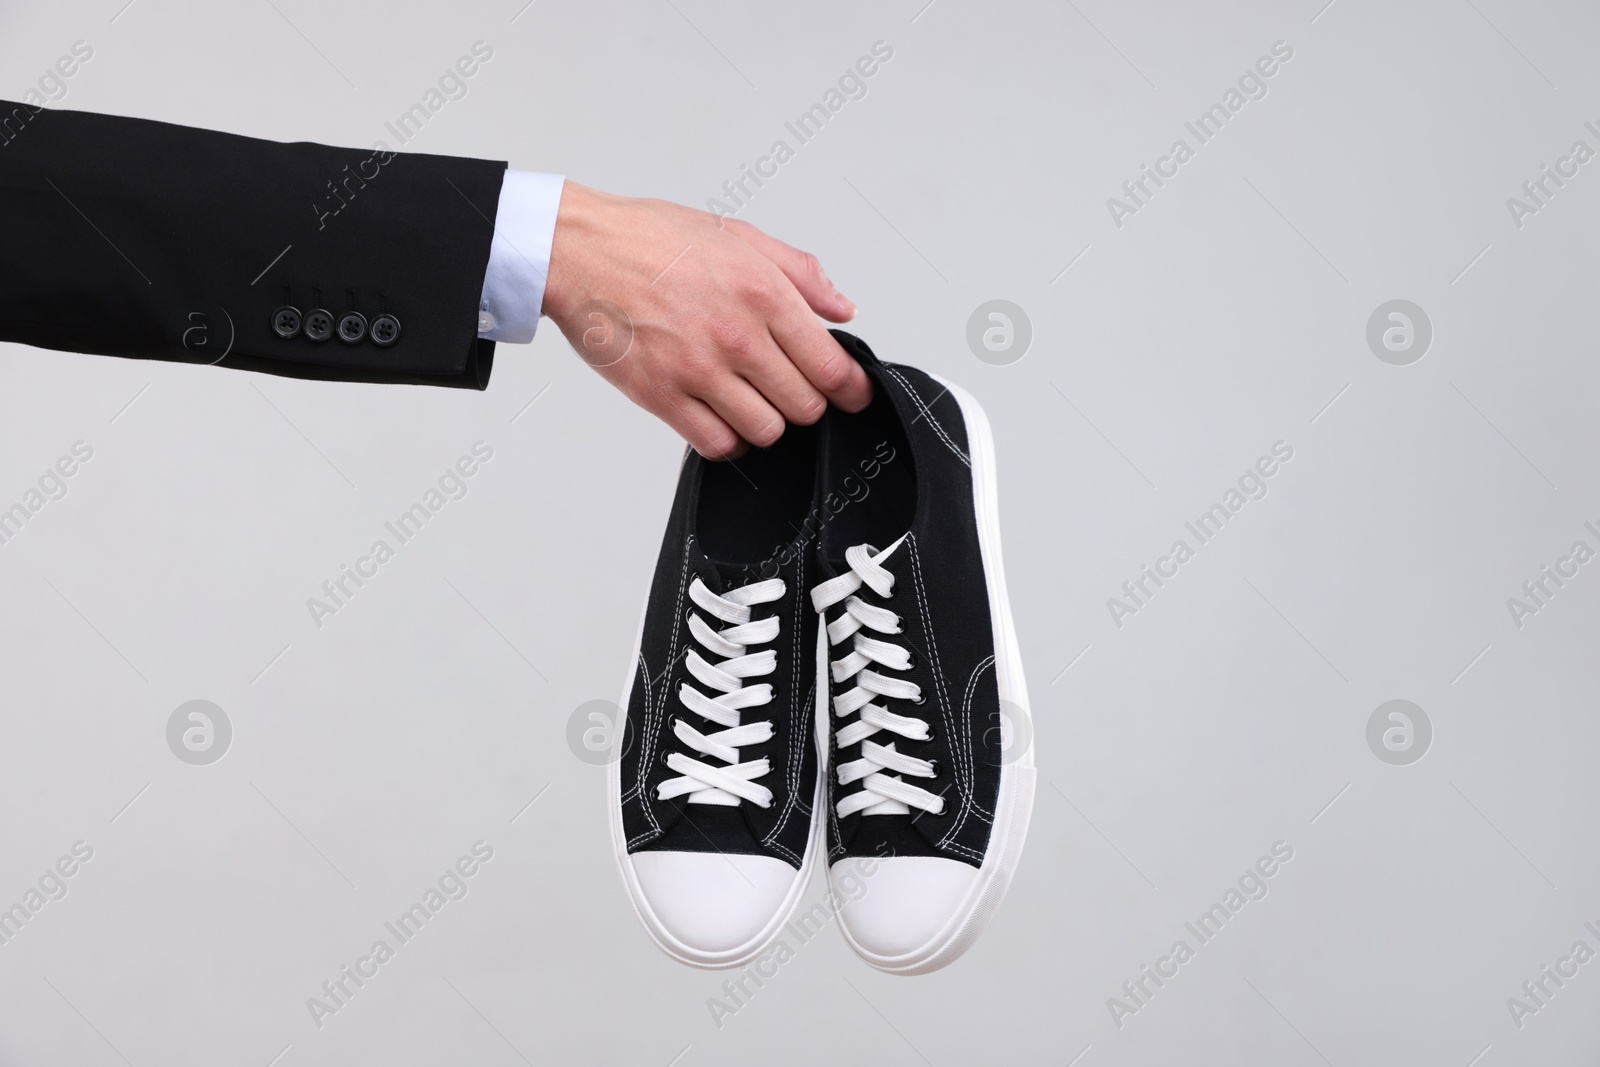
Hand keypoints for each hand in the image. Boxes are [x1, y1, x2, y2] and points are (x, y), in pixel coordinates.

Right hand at [541, 181, 870, 458]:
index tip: (852, 395)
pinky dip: (726, 439)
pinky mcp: (662, 397)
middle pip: (804, 406)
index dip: (851, 389)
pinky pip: (716, 444)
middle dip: (805, 402)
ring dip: (765, 422)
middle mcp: (736, 336)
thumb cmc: (649, 239)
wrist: (578, 251)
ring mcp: (698, 371)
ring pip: (765, 431)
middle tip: (789, 388)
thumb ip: (800, 273)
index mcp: (763, 293)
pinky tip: (720, 416)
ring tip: (750, 400)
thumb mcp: (737, 235)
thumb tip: (841, 309)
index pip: (831, 366)